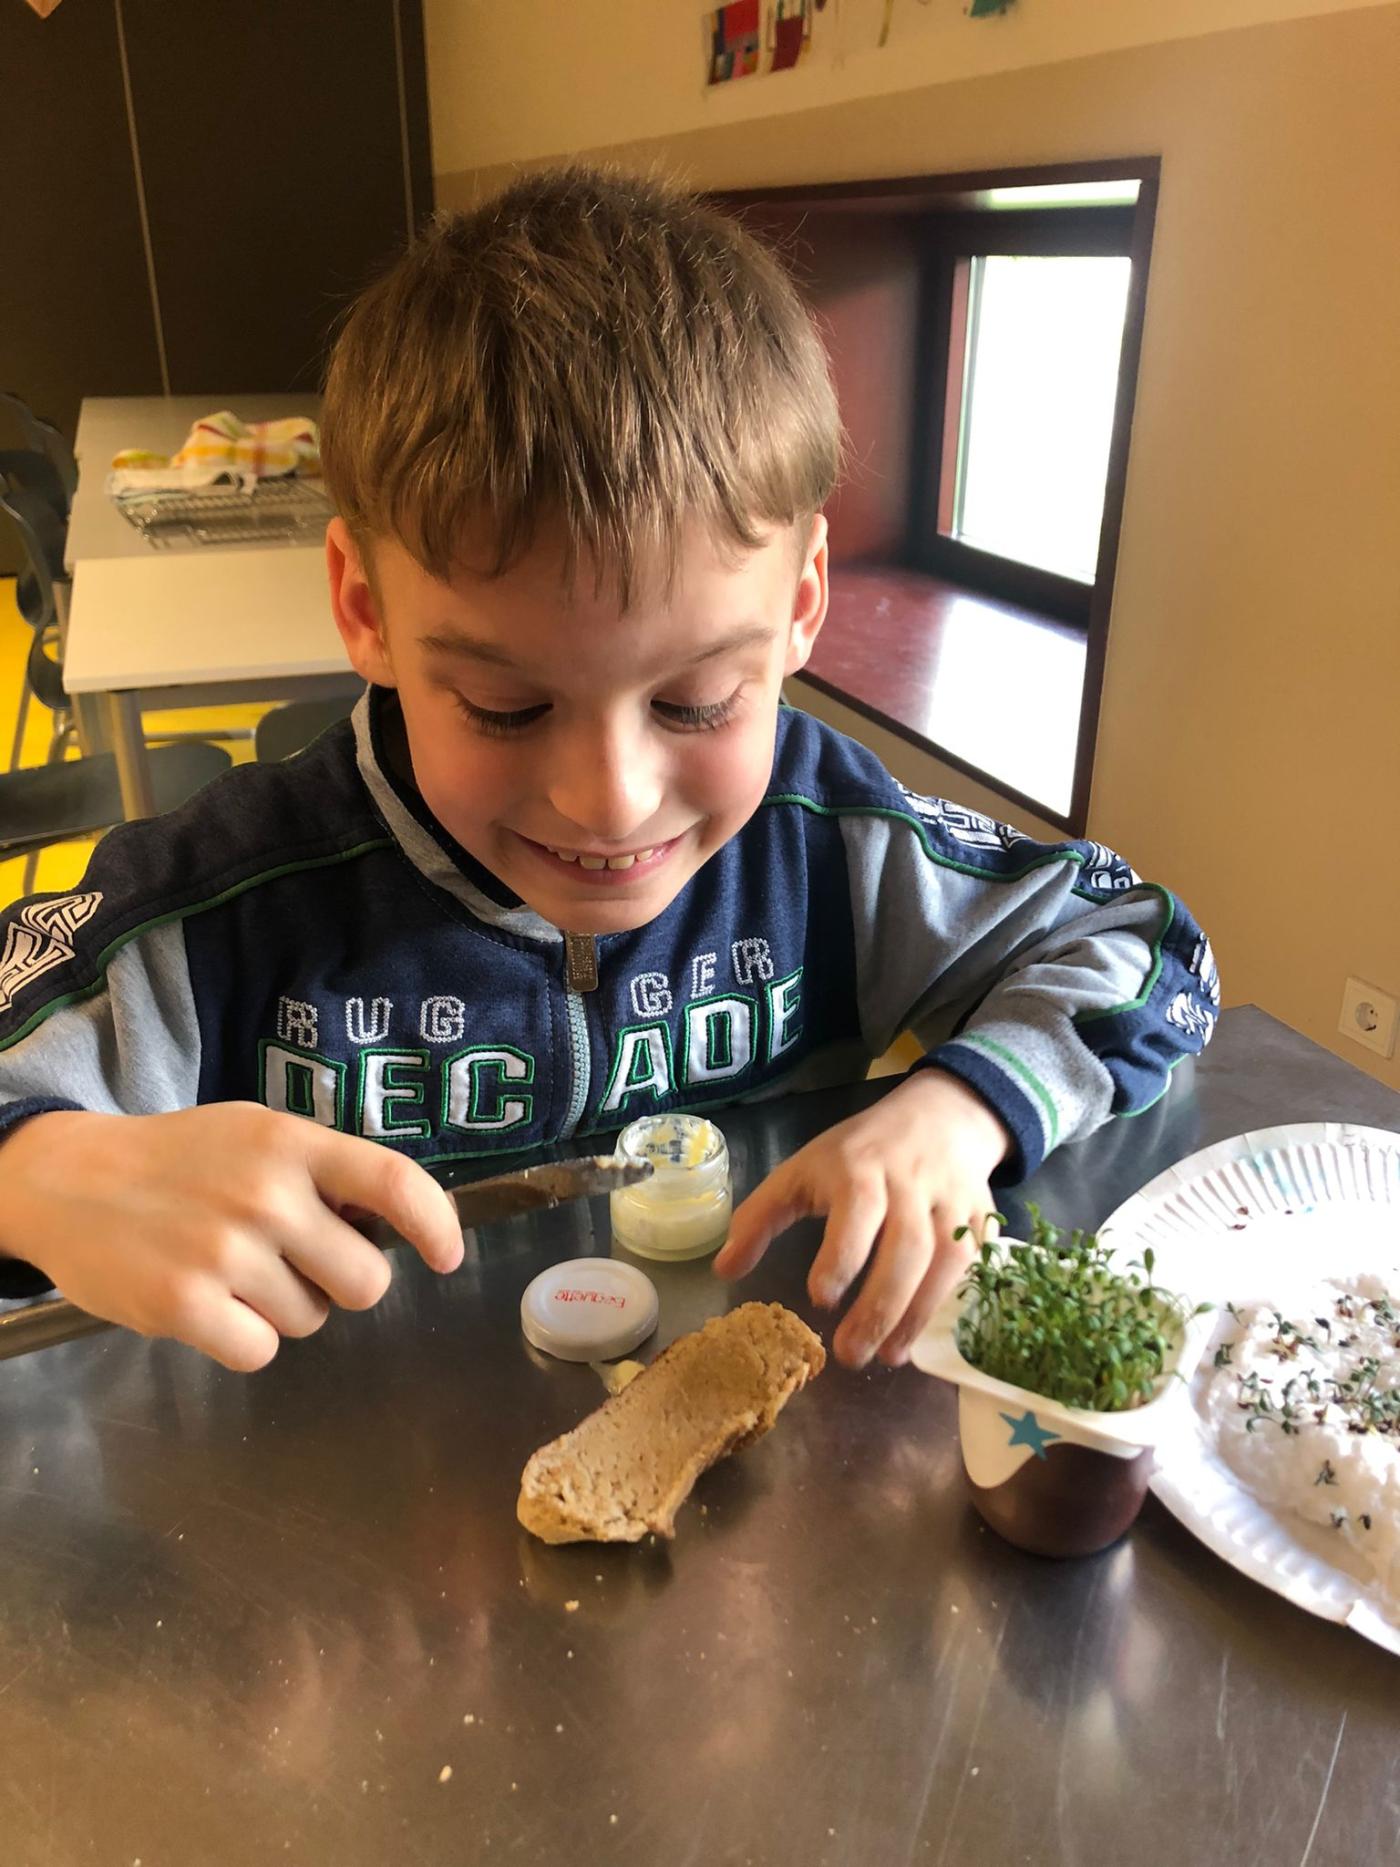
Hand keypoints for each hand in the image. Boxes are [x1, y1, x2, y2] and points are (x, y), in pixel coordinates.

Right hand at [0, 1104, 463, 1371]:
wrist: (69, 1179)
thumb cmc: (180, 1161)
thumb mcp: (256, 1135)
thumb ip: (322, 1171)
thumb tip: (397, 1225)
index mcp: (292, 1143)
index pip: (396, 1183)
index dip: (437, 1226)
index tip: (445, 1257)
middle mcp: (266, 1195)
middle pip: (366, 1282)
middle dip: (341, 1285)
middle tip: (296, 1265)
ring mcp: (225, 1251)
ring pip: (310, 1321)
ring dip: (281, 1308)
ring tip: (231, 1270)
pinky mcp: (185, 1305)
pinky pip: (260, 1352)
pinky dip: (241, 1339)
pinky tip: (210, 1304)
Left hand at [713, 1069, 1007, 1369]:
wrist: (942, 1116)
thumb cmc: (859, 1151)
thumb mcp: (803, 1169)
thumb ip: (762, 1216)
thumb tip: (725, 1270)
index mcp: (860, 1166)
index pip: (858, 1211)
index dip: (842, 1257)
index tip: (821, 1299)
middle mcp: (912, 1184)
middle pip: (907, 1247)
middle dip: (881, 1305)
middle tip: (851, 1355)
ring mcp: (952, 1202)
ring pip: (945, 1262)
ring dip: (917, 1314)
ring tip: (888, 1357)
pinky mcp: (980, 1220)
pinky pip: (971, 1266)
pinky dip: (949, 1303)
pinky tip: (920, 1333)